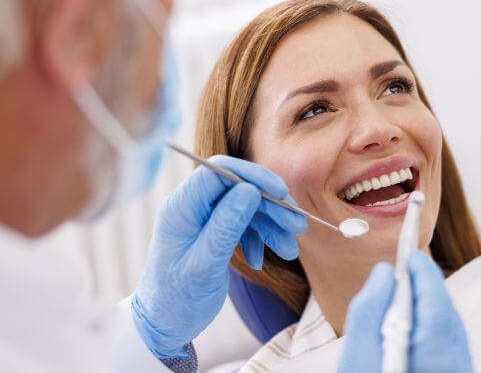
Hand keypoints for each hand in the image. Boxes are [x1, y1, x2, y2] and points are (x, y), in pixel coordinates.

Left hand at [131, 155, 305, 357]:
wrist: (165, 325)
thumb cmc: (177, 300)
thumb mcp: (205, 265)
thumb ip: (225, 227)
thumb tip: (249, 191)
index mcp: (181, 208)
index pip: (220, 171)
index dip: (253, 176)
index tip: (281, 192)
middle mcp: (192, 206)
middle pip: (239, 188)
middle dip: (271, 205)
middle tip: (297, 226)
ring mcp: (204, 217)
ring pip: (247, 207)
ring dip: (272, 225)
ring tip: (290, 251)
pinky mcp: (214, 230)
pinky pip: (245, 224)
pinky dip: (260, 239)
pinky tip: (261, 261)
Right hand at [338, 251, 473, 372]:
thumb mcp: (356, 357)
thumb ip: (369, 310)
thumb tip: (385, 273)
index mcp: (432, 354)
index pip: (436, 298)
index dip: (424, 272)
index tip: (411, 256)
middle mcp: (455, 365)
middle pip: (446, 314)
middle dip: (425, 291)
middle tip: (403, 277)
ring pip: (450, 333)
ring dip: (429, 314)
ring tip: (402, 306)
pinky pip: (450, 352)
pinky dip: (433, 336)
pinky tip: (410, 337)